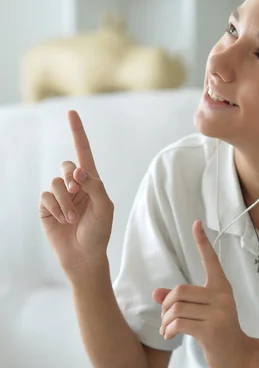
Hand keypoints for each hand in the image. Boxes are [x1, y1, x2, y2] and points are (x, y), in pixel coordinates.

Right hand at [39, 111, 113, 277]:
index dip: (78, 132)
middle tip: (78, 191)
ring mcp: (60, 196)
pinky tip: (62, 221)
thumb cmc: (99, 232)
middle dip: (72, 178)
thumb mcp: (104, 208)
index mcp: (92, 182)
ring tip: (73, 219)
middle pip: (67, 166)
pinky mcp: (47, 207)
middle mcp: (75, 186)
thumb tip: (78, 170)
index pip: (84, 153)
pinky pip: (46, 197)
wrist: (84, 256)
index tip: (72, 112)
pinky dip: (55, 208)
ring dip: (65, 202)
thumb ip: (94, 186)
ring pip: (56, 183)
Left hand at [153, 220, 250, 367]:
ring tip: (166, 329)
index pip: (211, 260)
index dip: (202, 242)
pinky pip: (179, 324)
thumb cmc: (217, 331)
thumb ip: (179, 302)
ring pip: (177, 308)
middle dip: (165, 305)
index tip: (196, 223)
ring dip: (165, 321)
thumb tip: (155, 293)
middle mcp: (222, 297)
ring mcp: (219, 313)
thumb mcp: (200, 313)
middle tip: (165, 319)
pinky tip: (168, 336)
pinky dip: (168, 330)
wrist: (238, 357)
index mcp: (221, 288)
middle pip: (179, 290)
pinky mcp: (212, 330)